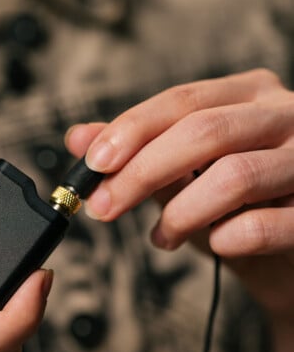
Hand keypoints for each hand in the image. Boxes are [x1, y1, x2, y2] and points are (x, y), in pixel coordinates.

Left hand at [66, 68, 293, 319]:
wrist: (292, 257)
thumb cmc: (238, 206)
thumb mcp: (184, 173)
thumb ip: (137, 151)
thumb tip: (78, 138)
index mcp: (251, 94)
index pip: (183, 101)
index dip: (131, 130)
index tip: (92, 166)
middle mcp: (287, 115)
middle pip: (203, 132)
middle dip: (141, 173)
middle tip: (103, 208)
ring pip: (234, 176)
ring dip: (181, 213)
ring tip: (161, 237)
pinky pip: (264, 225)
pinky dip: (225, 239)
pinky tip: (214, 245)